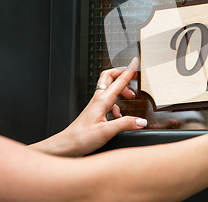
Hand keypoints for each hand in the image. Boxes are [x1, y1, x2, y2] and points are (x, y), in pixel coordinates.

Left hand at [29, 57, 146, 156]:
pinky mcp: (95, 113)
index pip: (119, 80)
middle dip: (122, 73)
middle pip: (110, 77)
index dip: (129, 70)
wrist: (66, 146)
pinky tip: (119, 116)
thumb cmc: (80, 138)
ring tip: (130, 97)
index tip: (135, 61)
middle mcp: (98, 100)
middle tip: (133, 75)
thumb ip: (126, 124)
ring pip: (110, 89)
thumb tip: (141, 121)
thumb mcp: (107, 132)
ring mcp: (96, 106)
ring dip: (121, 90)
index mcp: (102, 100)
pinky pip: (108, 102)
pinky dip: (117, 105)